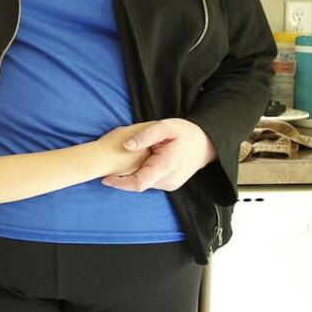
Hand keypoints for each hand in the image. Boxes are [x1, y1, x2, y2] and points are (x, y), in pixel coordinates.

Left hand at [101, 118, 215, 192]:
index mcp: (166, 166)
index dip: (120, 184)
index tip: (105, 179)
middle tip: (110, 167)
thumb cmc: (185, 132)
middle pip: (139, 184)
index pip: (138, 183)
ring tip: (125, 162)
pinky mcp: (171, 184)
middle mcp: (168, 180)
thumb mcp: (164, 126)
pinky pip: (151, 182)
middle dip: (123, 178)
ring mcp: (171, 184)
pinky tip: (138, 164)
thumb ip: (145, 136)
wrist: (206, 143)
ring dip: (132, 176)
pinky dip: (142, 175)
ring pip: (145, 184)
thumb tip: (126, 146)